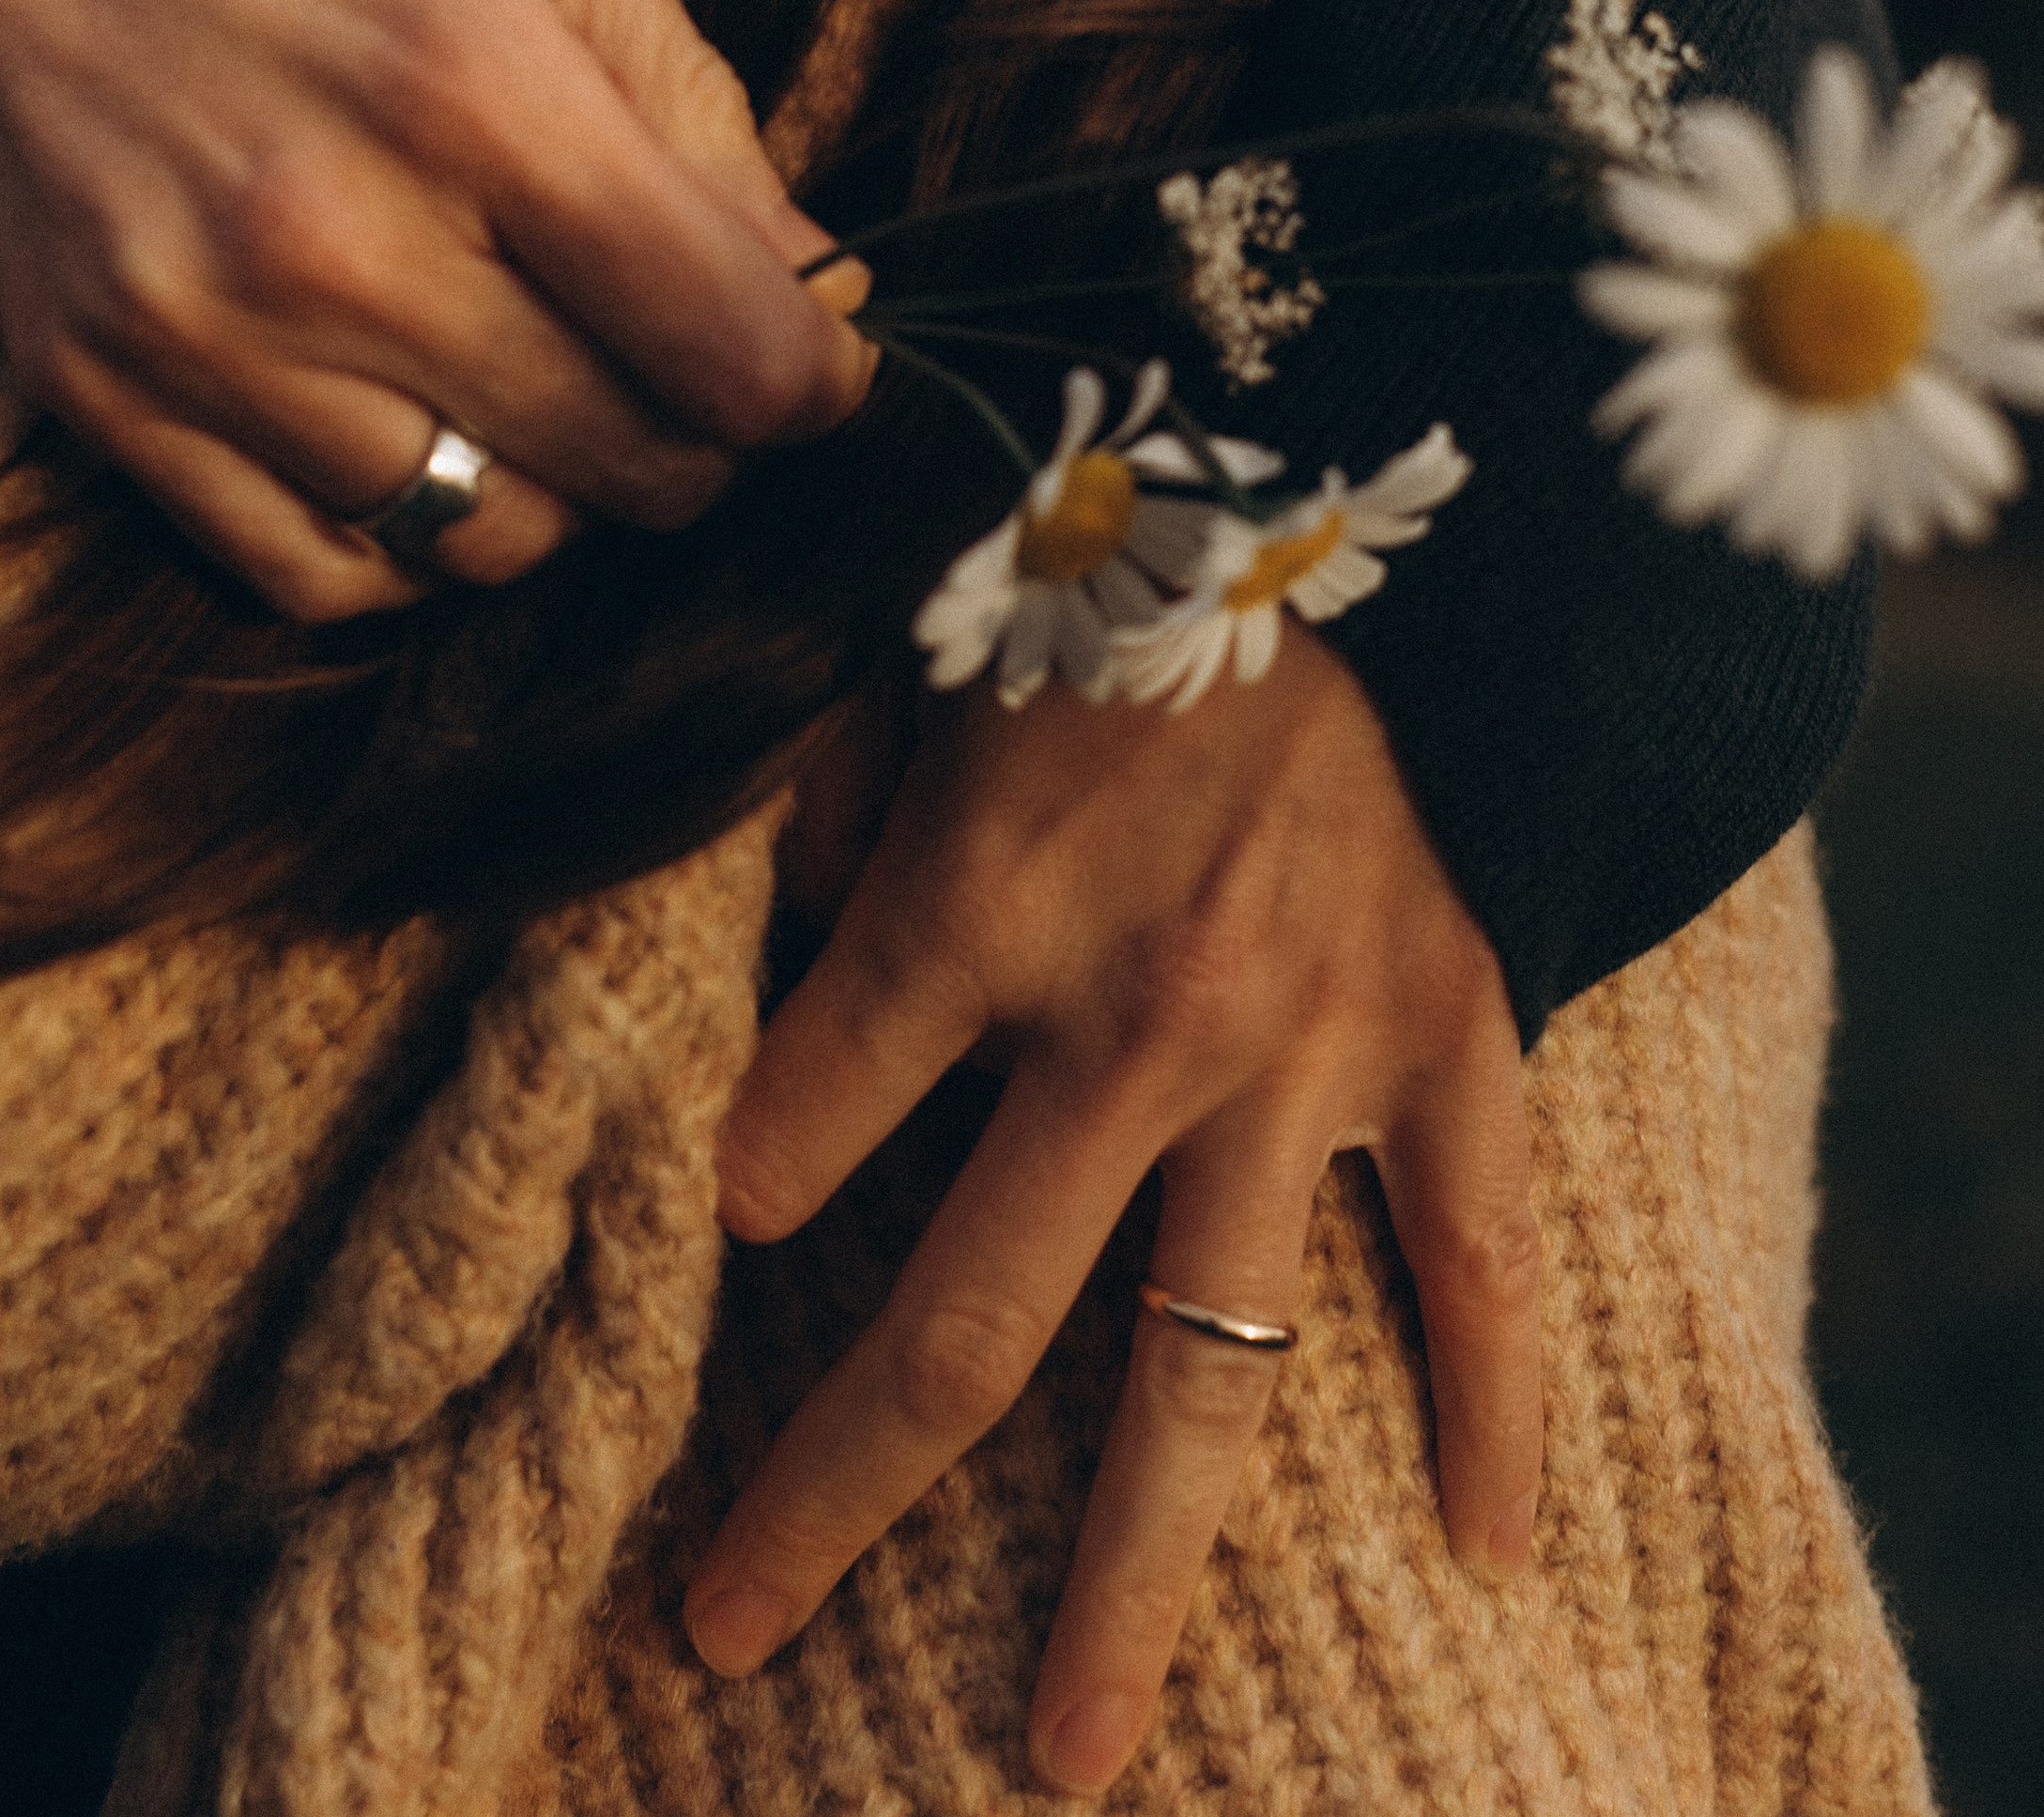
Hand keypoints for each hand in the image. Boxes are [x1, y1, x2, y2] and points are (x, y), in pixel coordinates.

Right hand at [0, 0, 868, 613]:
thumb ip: (678, 76)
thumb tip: (805, 272)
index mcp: (470, 86)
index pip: (729, 347)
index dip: (820, 375)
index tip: (821, 350)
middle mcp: (336, 241)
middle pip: (631, 468)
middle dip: (706, 431)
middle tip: (689, 354)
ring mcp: (201, 338)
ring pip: (481, 544)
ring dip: (557, 486)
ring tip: (542, 373)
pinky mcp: (96, 392)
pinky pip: (312, 573)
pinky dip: (401, 535)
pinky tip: (416, 420)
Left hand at [691, 625, 1539, 1794]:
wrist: (1394, 501)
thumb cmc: (1129, 563)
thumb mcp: (930, 644)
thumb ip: (818, 790)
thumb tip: (721, 905)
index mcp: (978, 910)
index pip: (799, 1115)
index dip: (731, 1184)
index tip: (704, 1233)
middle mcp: (1130, 1030)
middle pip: (962, 1328)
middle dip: (829, 1493)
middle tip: (728, 1627)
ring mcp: (1303, 1068)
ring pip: (1201, 1376)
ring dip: (1126, 1576)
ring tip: (1065, 1746)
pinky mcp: (1451, 1053)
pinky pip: (1474, 1270)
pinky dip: (1489, 1411)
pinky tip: (1483, 1551)